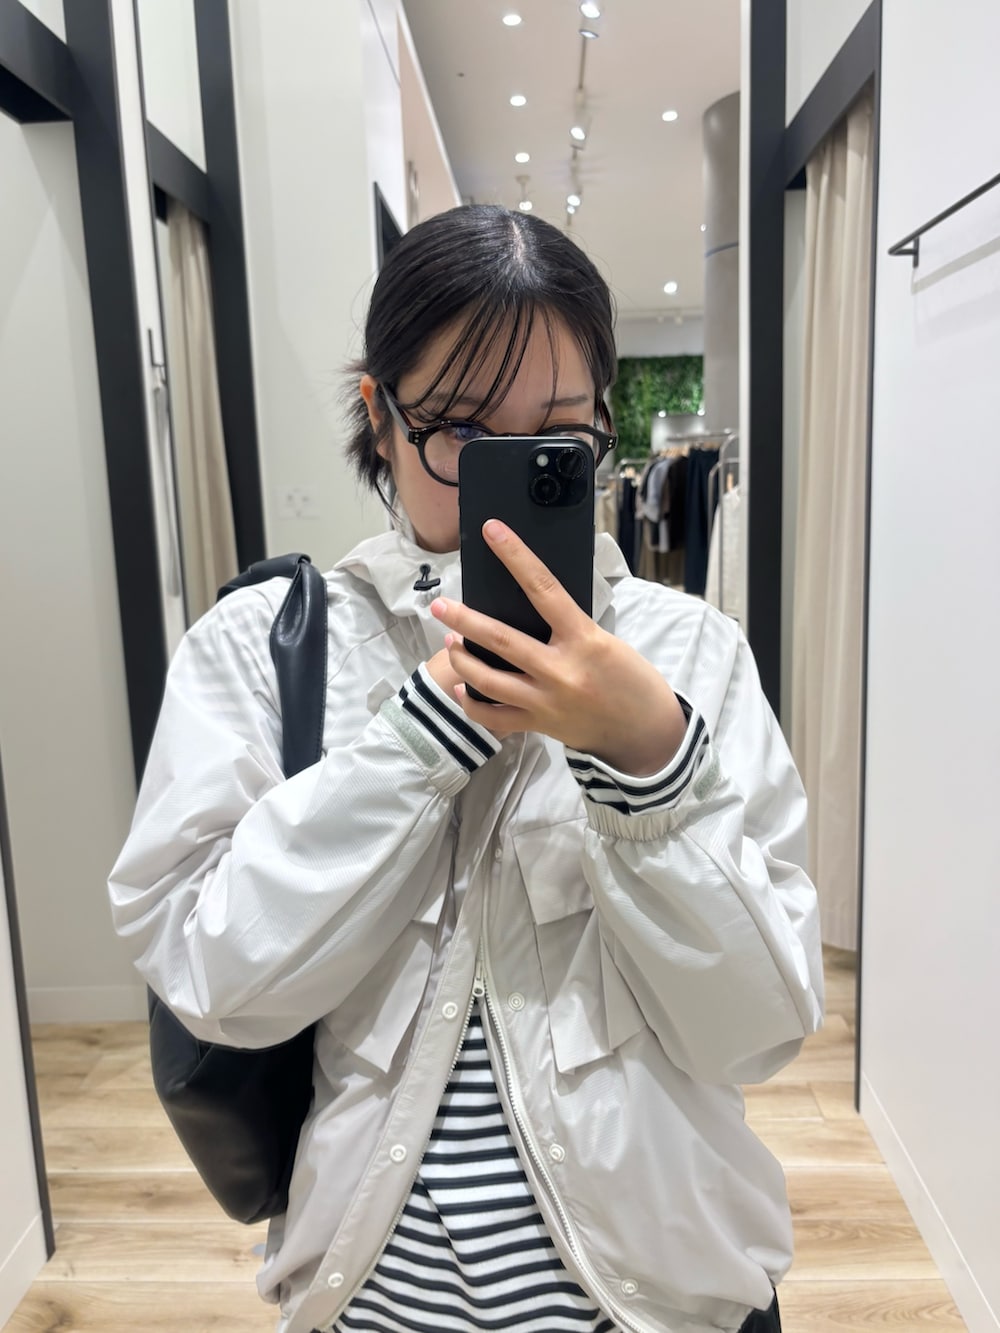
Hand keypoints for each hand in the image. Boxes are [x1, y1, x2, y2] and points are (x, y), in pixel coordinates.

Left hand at [430, 520, 687, 774]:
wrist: (646, 732)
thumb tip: (530, 608)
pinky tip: (463, 688)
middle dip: (463, 619)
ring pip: (487, 680)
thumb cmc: (631, 681)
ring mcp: (546, 702)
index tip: (493, 531)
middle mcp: (560, 672)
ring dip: (462, 658)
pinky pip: (493, 717)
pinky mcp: (539, 726)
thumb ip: (569, 628)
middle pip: (500, 640)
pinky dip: (472, 702)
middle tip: (439, 605)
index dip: (515, 556)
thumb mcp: (606, 643)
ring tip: (452, 640)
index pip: (543, 588)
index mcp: (584, 641)